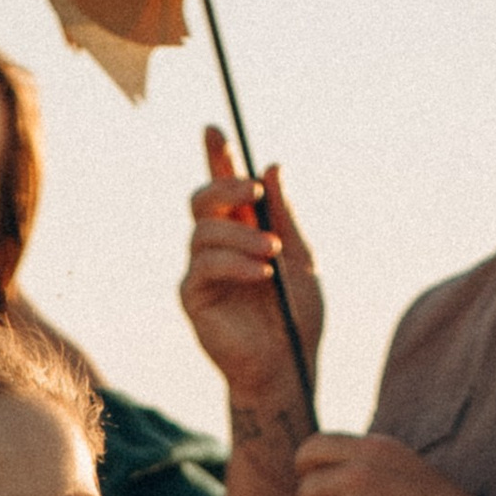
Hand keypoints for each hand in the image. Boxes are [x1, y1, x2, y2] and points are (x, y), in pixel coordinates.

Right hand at [180, 129, 323, 409]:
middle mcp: (216, 247)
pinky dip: (235, 263)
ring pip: (204, 233)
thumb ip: (285, 215)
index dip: (215, 156)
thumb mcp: (301, 257)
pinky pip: (205, 267)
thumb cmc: (297, 316)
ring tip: (272, 252)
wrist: (288, 366)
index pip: (222, 187)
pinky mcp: (194, 298)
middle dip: (224, 187)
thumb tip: (272, 167)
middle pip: (201, 200)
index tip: (215, 129)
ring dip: (241, 236)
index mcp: (242, 231)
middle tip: (252, 192)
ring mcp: (202, 271)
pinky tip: (261, 273)